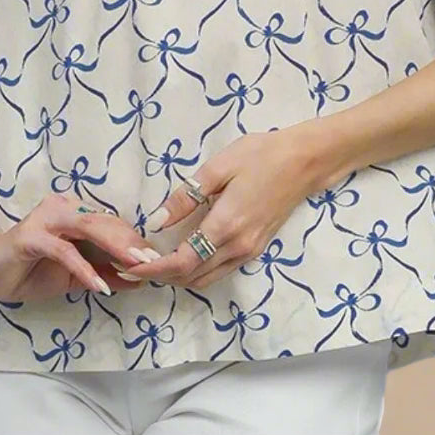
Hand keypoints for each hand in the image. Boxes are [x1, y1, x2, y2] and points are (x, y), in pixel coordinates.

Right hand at [0, 194, 163, 302]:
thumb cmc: (29, 271)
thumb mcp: (73, 276)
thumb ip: (103, 274)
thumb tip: (139, 279)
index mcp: (73, 214)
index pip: (111, 223)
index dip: (133, 240)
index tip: (156, 260)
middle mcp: (62, 209)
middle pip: (105, 222)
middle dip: (131, 242)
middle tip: (153, 261)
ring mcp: (45, 220)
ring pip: (88, 228)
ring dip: (115, 248)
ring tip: (136, 266)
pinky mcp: (30, 236)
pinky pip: (64, 251)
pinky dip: (84, 268)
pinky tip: (100, 286)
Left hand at [118, 126, 320, 290]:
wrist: (305, 161)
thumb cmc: (261, 155)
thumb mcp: (219, 167)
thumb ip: (186, 197)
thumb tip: (157, 222)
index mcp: (225, 226)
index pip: (182, 261)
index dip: (153, 268)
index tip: (129, 266)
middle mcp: (237, 247)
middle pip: (191, 276)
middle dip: (159, 275)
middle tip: (131, 266)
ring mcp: (249, 251)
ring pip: (206, 278)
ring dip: (177, 277)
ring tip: (152, 263)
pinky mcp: (256, 248)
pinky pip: (220, 271)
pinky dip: (196, 272)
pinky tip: (183, 257)